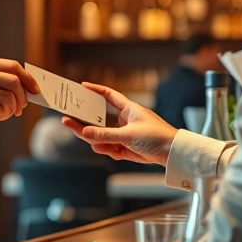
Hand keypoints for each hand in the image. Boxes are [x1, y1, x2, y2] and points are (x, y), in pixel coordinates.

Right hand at [0, 55, 40, 131]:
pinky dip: (3, 114)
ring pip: (9, 97)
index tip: (35, 90)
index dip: (28, 79)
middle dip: (23, 97)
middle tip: (21, 108)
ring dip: (12, 109)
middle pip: (14, 81)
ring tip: (6, 113)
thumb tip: (24, 87)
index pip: (13, 66)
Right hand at [61, 82, 177, 165]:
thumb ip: (104, 135)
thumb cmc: (156, 136)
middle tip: (68, 121)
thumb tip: (84, 134)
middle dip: (85, 123)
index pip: (108, 95)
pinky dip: (108, 150)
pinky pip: (110, 147)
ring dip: (98, 141)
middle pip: (99, 119)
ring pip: (103, 136)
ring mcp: (125, 134)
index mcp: (128, 109)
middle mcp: (125, 120)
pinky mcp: (127, 148)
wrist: (173, 154)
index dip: (95, 90)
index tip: (82, 87)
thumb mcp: (127, 135)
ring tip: (96, 144)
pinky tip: (109, 151)